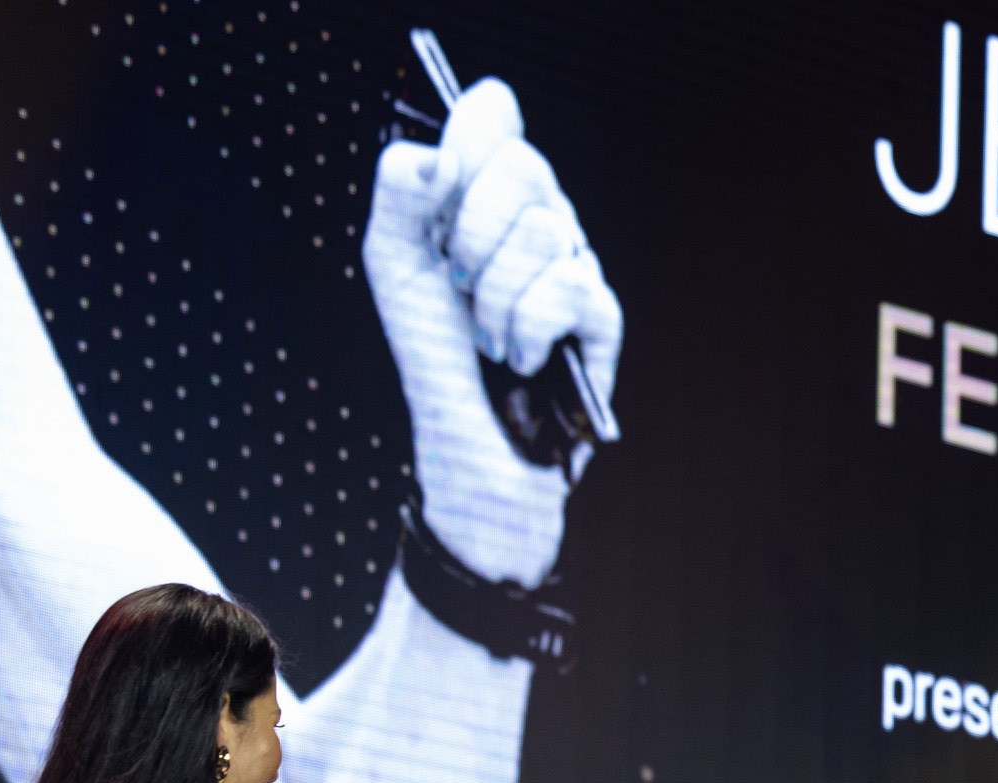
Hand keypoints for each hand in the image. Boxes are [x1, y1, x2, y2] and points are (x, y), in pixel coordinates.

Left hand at [363, 78, 623, 585]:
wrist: (469, 452)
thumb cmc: (435, 361)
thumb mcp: (393, 268)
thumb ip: (400, 195)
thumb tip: (434, 154)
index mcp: (489, 197)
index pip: (496, 115)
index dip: (474, 129)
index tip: (442, 184)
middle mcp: (541, 221)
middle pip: (522, 165)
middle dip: (471, 233)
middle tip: (459, 286)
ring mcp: (578, 267)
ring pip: (544, 234)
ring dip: (495, 301)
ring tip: (490, 341)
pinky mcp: (604, 319)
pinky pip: (569, 289)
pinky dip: (528, 330)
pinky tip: (522, 361)